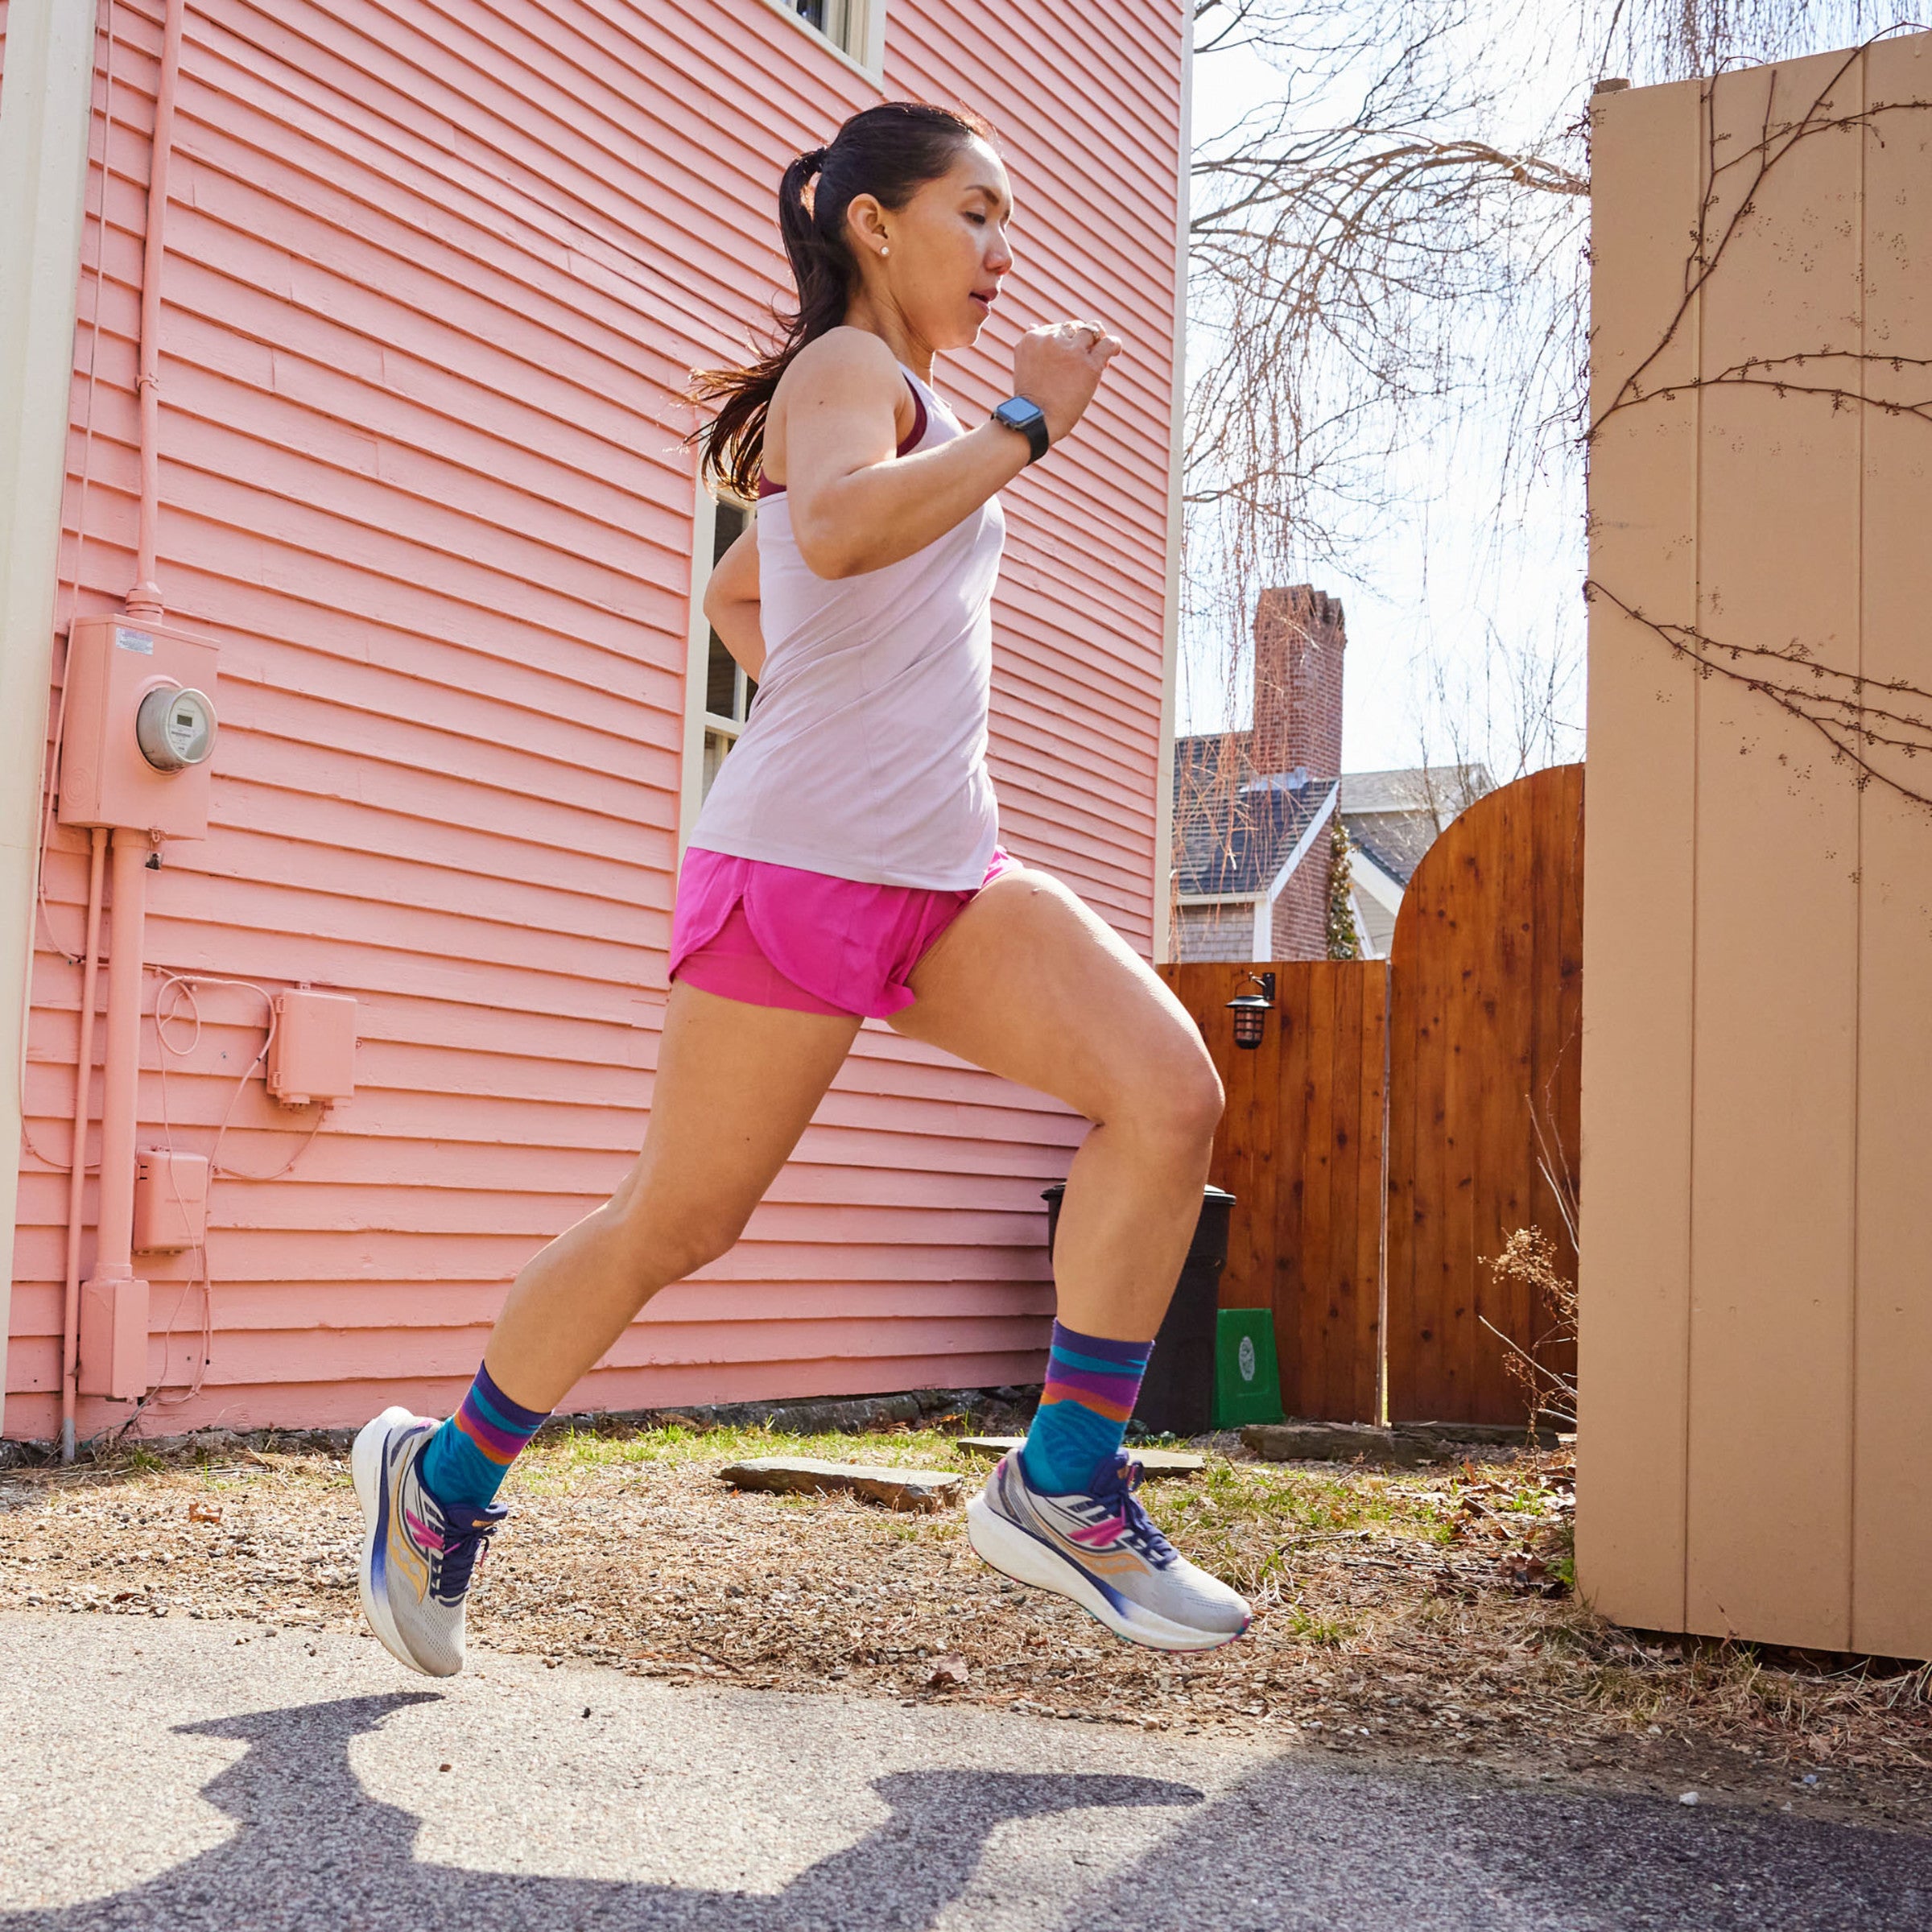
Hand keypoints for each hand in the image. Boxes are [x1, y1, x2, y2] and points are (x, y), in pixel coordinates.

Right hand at [1011, 321, 1121, 445]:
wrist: (1034, 421)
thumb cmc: (1029, 400)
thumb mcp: (1023, 364)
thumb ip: (1033, 345)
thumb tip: (1034, 324)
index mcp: (1033, 337)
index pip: (1058, 328)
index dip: (1067, 340)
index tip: (1069, 356)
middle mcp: (1052, 339)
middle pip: (1075, 327)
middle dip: (1081, 340)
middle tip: (1085, 358)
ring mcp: (1072, 351)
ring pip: (1092, 330)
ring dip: (1097, 340)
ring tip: (1100, 355)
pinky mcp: (1089, 364)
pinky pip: (1108, 344)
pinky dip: (1114, 345)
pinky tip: (1115, 351)